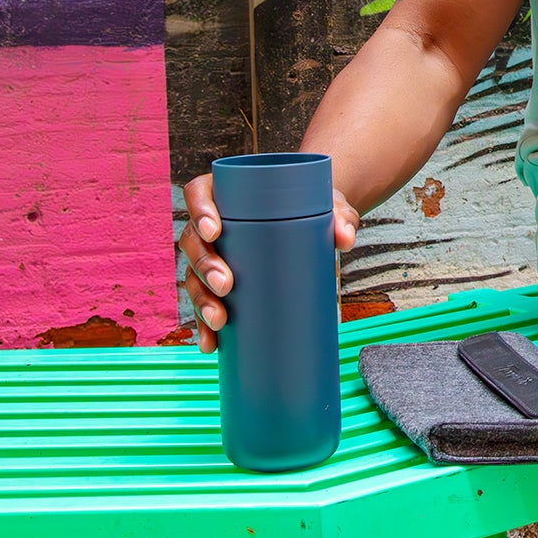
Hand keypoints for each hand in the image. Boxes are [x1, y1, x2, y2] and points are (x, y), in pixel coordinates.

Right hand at [178, 172, 360, 352]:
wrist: (318, 223)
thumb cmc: (315, 206)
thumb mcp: (327, 206)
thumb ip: (339, 217)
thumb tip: (344, 239)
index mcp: (226, 192)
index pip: (198, 193)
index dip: (199, 211)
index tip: (215, 232)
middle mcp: (213, 224)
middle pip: (193, 241)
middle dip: (204, 266)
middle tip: (226, 284)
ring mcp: (216, 254)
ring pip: (194, 276)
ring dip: (201, 301)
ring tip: (219, 321)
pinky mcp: (222, 282)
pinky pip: (206, 302)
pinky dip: (206, 325)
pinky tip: (210, 344)